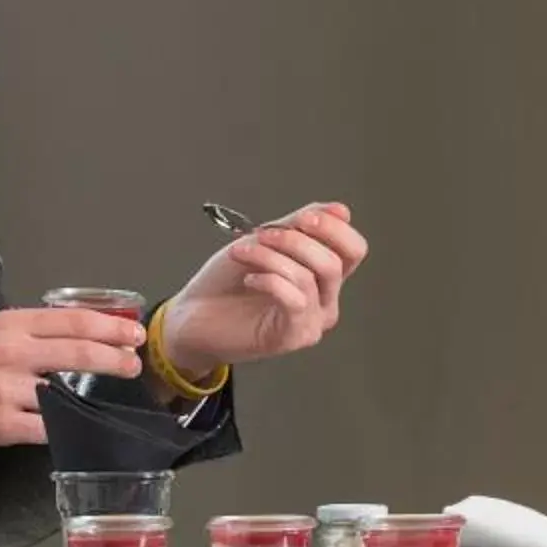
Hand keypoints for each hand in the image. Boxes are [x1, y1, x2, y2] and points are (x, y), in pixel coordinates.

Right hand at [0, 307, 145, 454]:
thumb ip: (24, 336)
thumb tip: (71, 341)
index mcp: (8, 324)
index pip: (73, 320)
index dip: (110, 328)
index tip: (132, 335)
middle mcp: (11, 353)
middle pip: (80, 352)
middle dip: (115, 360)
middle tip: (134, 365)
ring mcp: (7, 390)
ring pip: (68, 395)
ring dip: (93, 400)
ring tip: (108, 402)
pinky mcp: (1, 425)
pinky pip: (49, 429)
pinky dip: (66, 430)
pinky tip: (78, 429)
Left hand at [160, 202, 368, 374]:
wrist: (193, 317)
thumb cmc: (227, 282)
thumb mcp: (265, 242)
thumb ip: (300, 226)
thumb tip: (341, 209)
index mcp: (323, 276)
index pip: (353, 250)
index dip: (334, 229)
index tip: (304, 217)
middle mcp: (325, 301)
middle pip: (335, 262)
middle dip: (297, 241)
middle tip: (265, 234)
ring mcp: (312, 322)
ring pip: (309, 278)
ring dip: (270, 257)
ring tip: (242, 252)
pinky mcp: (293, 337)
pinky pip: (295, 301)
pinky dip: (269, 281)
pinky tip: (249, 279)